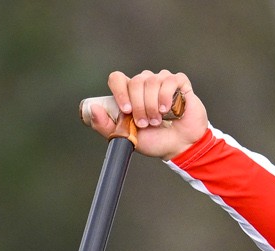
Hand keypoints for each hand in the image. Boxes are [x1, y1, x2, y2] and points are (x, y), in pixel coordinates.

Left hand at [84, 69, 207, 160]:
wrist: (180, 146)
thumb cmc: (155, 141)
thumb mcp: (126, 137)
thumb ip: (106, 126)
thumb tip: (94, 109)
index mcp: (130, 93)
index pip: (117, 78)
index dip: (120, 92)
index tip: (126, 111)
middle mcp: (145, 83)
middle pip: (135, 82)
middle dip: (139, 106)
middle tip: (145, 123)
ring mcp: (162, 81)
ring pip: (152, 81)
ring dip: (153, 105)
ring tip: (158, 120)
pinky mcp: (179, 82)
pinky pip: (169, 81)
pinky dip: (167, 98)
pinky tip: (169, 110)